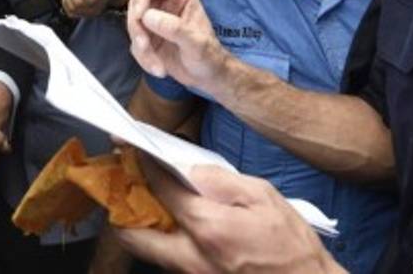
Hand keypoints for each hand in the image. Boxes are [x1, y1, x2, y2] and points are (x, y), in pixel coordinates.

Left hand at [116, 158, 343, 273]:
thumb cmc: (290, 245)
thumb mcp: (263, 197)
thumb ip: (221, 180)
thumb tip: (189, 170)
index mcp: (208, 228)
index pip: (161, 189)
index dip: (144, 165)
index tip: (134, 151)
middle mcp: (190, 257)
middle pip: (132, 234)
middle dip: (122, 207)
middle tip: (128, 186)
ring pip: (146, 251)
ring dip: (141, 226)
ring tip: (147, 202)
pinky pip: (166, 261)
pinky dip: (161, 241)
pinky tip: (173, 225)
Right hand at [127, 0, 230, 89]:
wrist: (208, 77)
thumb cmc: (209, 56)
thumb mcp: (196, 43)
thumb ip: (174, 28)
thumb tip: (147, 17)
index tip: (139, 17)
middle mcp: (164, 5)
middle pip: (136, 6)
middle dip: (137, 29)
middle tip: (145, 46)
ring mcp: (154, 23)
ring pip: (134, 28)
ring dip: (142, 49)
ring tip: (159, 67)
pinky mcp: (149, 39)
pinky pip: (136, 45)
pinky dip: (144, 59)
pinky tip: (159, 70)